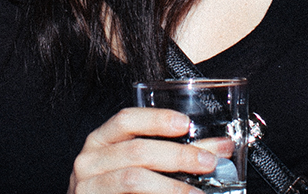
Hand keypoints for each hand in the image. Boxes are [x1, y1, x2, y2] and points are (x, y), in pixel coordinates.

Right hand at [68, 107, 220, 192]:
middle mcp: (89, 161)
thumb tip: (219, 147)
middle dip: (177, 155)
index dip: (156, 119)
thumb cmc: (118, 188)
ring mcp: (88, 188)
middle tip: (208, 161)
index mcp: (100, 140)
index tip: (185, 124)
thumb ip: (172, 152)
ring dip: (173, 187)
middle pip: (136, 151)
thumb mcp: (138, 163)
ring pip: (134, 179)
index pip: (126, 119)